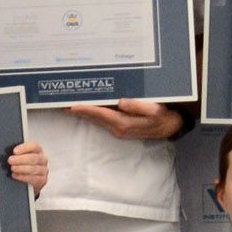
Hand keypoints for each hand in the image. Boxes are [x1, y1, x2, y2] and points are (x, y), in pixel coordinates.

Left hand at [8, 142, 50, 194]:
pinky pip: (34, 178)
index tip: (14, 151)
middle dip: (20, 159)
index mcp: (38, 150)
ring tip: (12, 168)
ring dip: (21, 168)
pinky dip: (23, 177)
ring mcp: (44, 170)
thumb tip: (4, 152)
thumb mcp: (22, 157)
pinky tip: (15, 175)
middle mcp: (42, 159)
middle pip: (33, 158)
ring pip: (33, 169)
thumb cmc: (25, 165)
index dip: (24, 148)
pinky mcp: (43, 179)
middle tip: (10, 160)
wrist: (32, 179)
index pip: (33, 146)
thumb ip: (17, 154)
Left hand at [65, 99, 183, 139]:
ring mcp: (118, 129)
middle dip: (79, 111)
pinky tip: (86, 108)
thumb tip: (121, 102)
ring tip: (69, 105)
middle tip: (62, 104)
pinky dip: (92, 114)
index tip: (73, 106)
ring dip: (84, 113)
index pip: (101, 114)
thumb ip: (138, 106)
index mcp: (124, 123)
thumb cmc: (162, 116)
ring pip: (97, 120)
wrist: (169, 127)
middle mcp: (118, 128)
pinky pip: (102, 120)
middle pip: (94, 118)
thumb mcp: (154, 110)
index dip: (86, 109)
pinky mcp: (120, 128)